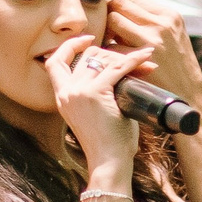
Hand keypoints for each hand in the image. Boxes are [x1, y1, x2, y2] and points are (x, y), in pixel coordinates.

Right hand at [43, 34, 145, 177]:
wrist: (109, 161)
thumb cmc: (107, 142)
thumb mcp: (91, 114)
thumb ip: (92, 94)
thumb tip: (114, 72)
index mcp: (62, 97)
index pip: (55, 61)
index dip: (70, 45)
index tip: (88, 39)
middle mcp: (67, 92)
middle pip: (87, 56)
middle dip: (111, 54)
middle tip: (130, 61)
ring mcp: (80, 91)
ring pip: (103, 59)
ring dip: (125, 58)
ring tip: (144, 64)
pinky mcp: (97, 93)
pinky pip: (118, 67)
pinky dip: (135, 59)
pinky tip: (146, 56)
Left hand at [99, 0, 201, 106]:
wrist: (189, 99)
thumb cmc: (178, 70)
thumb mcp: (174, 37)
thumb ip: (152, 22)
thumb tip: (121, 9)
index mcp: (170, 16)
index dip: (118, 8)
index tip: (114, 19)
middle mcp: (161, 23)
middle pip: (119, 5)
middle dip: (109, 17)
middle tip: (108, 33)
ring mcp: (150, 40)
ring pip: (112, 21)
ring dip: (107, 33)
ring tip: (110, 45)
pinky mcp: (138, 59)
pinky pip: (111, 46)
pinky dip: (108, 53)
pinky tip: (112, 62)